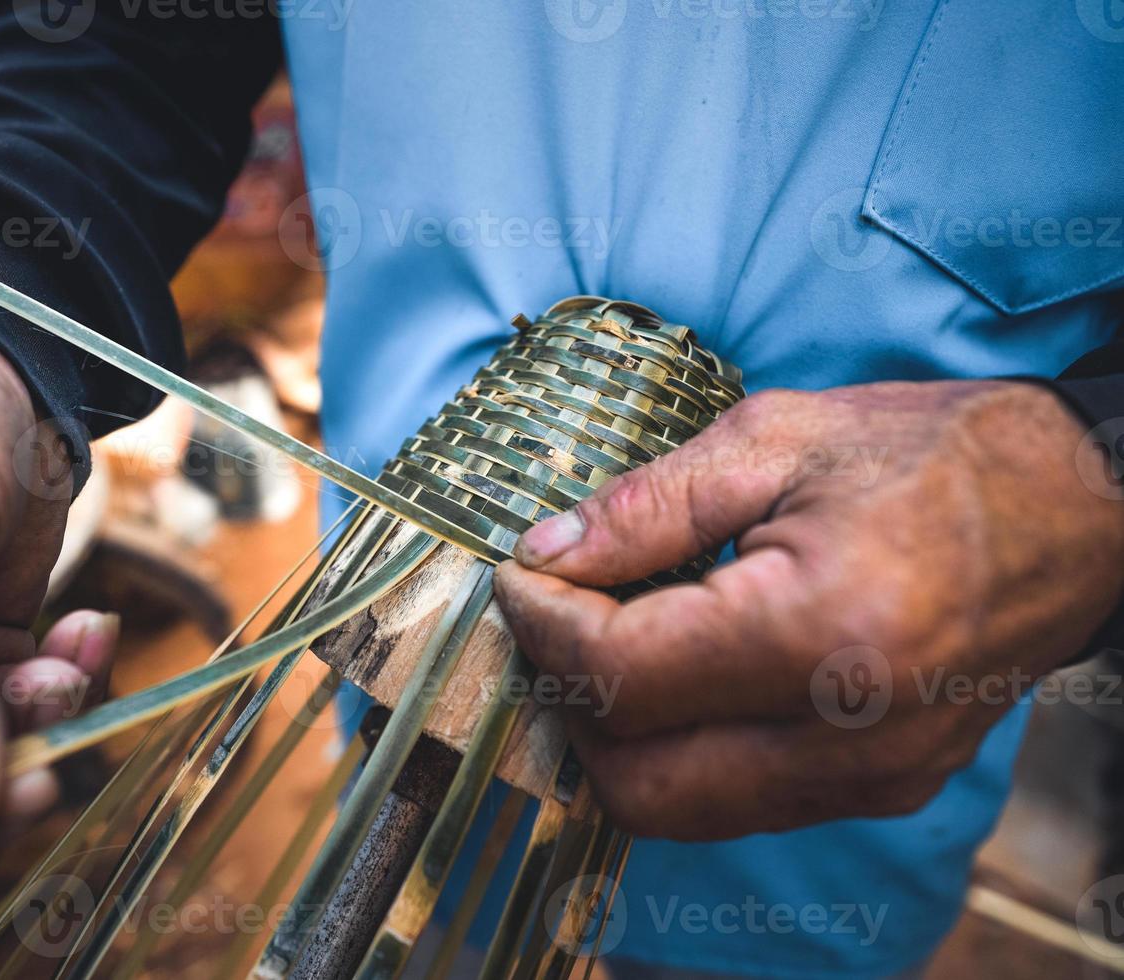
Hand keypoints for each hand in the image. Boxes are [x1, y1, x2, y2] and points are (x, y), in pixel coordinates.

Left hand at [494, 381, 1123, 838]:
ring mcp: (870, 778)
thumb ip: (645, 508)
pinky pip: (735, 804)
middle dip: (567, 701)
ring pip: (678, 811)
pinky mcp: (880, 788)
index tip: (520, 575)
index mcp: (821, 633)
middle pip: (633, 778)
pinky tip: (676, 676)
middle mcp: (847, 735)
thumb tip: (545, 556)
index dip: (542, 625)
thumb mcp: (776, 440)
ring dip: (616, 738)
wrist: (1078, 508)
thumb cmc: (933, 455)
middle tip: (554, 617)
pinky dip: (679, 753)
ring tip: (607, 645)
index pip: (620, 676)